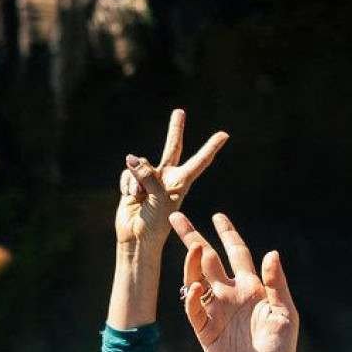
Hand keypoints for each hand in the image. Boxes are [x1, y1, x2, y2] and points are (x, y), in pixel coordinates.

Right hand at [115, 108, 228, 256]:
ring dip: (138, 181)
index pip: (200, 161)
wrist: (136, 239)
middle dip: (175, 130)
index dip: (211, 147)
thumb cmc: (155, 225)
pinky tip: (130, 197)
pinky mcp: (132, 183)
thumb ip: (148, 175)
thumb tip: (131, 158)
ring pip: (141, 165)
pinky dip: (127, 185)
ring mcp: (149, 179)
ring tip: (140, 198)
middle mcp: (167, 177)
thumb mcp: (158, 198)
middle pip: (173, 148)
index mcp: (181, 182)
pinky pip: (127, 174)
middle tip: (180, 111)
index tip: (225, 135)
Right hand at [174, 210, 295, 351]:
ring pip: (197, 279)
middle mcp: (230, 294)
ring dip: (193, 264)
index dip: (227, 234)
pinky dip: (193, 297)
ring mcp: (215, 311)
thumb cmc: (279, 349)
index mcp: (251, 288)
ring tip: (195, 249)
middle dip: (192, 238)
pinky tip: (197, 288)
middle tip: (176, 217)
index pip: (236, 253)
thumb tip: (271, 253)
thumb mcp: (285, 314)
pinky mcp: (204, 329)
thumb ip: (277, 284)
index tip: (217, 217)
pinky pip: (194, 309)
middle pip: (207, 260)